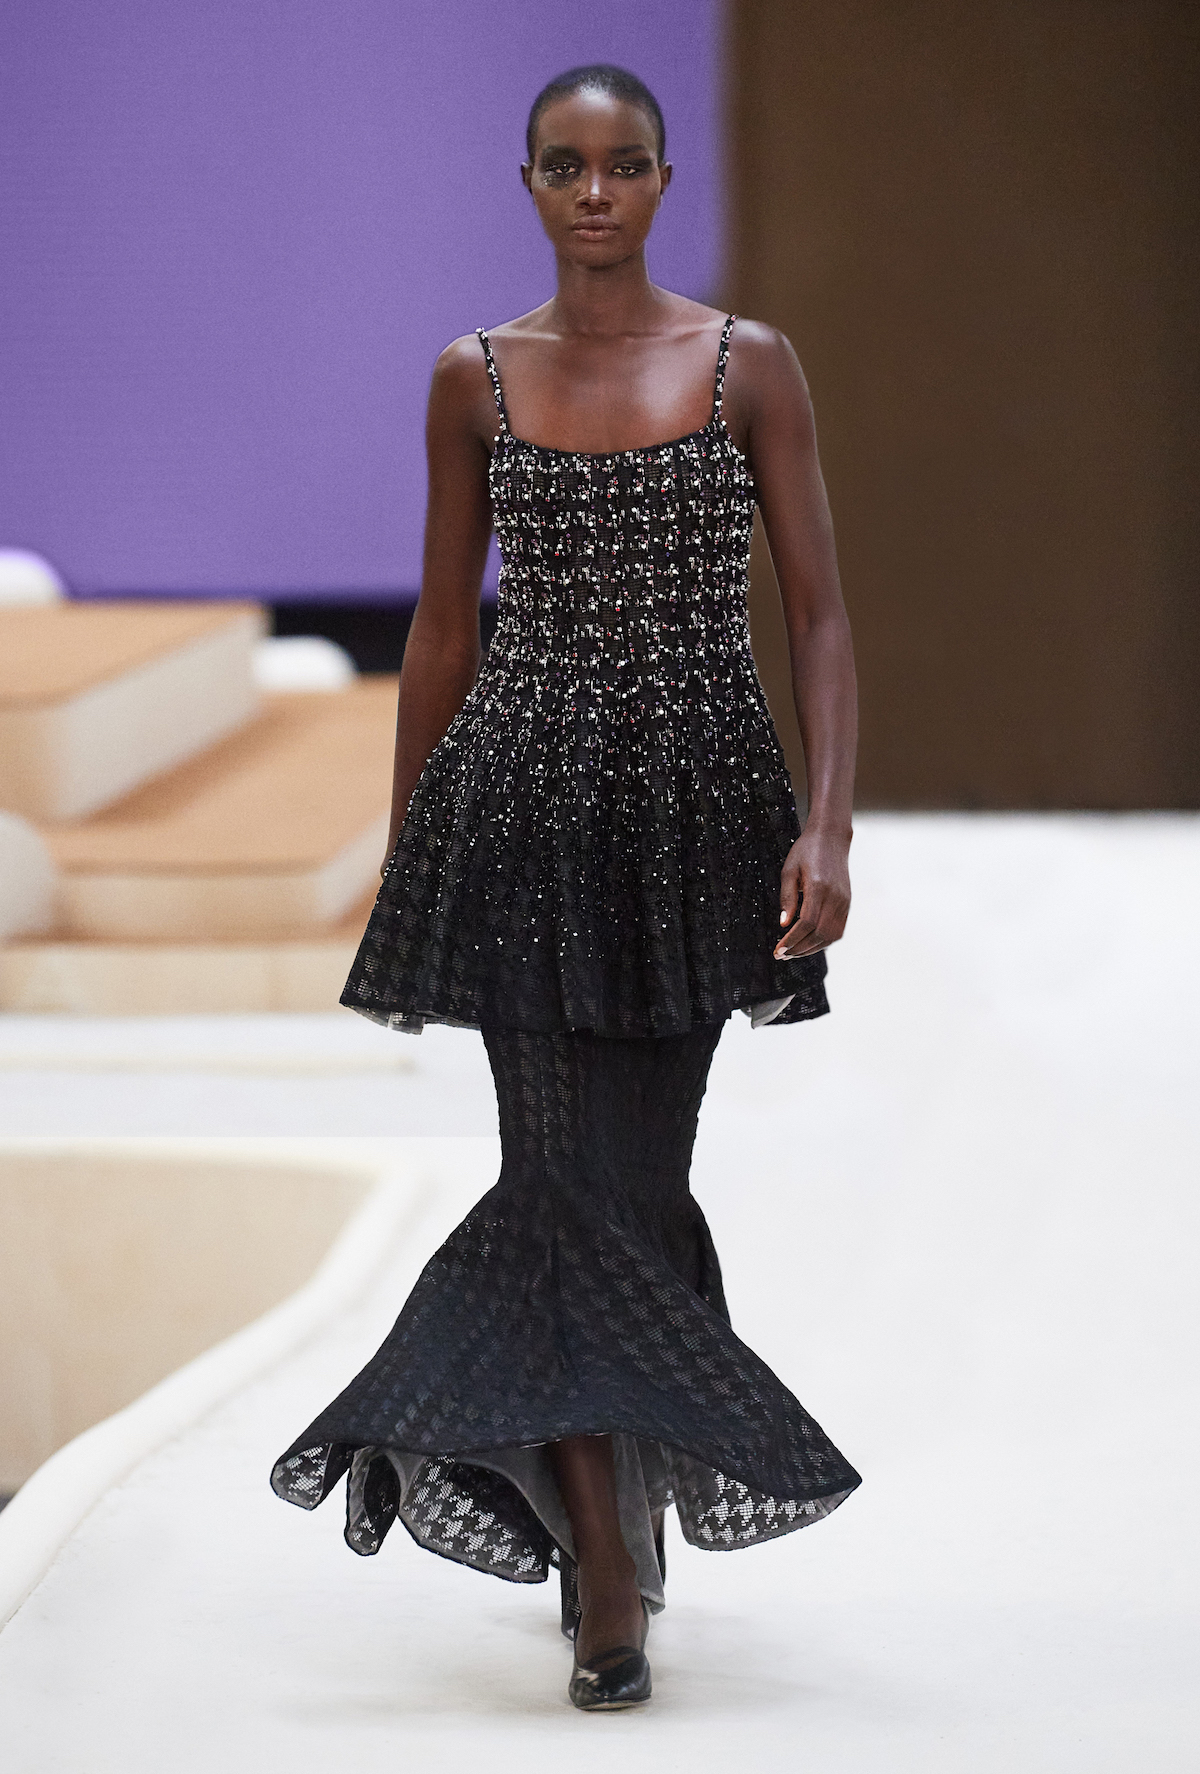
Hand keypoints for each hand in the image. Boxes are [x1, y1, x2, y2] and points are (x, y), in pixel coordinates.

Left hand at [774, 825, 850, 959]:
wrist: (832, 838)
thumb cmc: (806, 851)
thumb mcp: (789, 870)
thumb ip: (787, 898)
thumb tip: (783, 925)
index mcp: (819, 887)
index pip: (806, 923)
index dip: (792, 940)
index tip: (779, 949)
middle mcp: (835, 896)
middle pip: (819, 933)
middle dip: (799, 949)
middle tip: (781, 955)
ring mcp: (844, 901)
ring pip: (831, 936)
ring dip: (812, 949)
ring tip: (793, 953)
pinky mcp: (847, 903)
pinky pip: (838, 930)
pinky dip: (823, 941)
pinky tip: (808, 943)